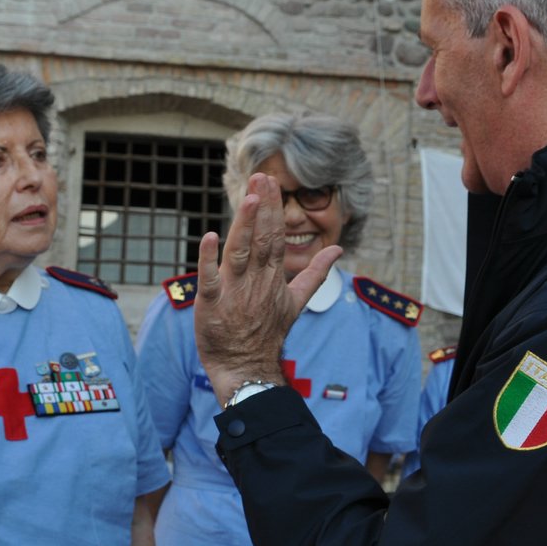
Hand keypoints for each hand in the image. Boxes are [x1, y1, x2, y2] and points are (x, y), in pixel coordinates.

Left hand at [194, 172, 341, 402]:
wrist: (247, 368)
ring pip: (239, 254)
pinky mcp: (211, 306)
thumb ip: (315, 273)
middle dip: (262, 208)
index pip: (276, 236)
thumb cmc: (267, 333)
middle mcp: (256, 281)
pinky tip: (209, 237)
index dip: (273, 209)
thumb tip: (338, 249)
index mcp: (274, 277)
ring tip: (248, 198)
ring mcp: (234, 293)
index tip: (271, 182)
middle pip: (261, 239)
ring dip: (244, 226)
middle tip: (261, 177)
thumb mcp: (296, 301)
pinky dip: (208, 260)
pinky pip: (209, 280)